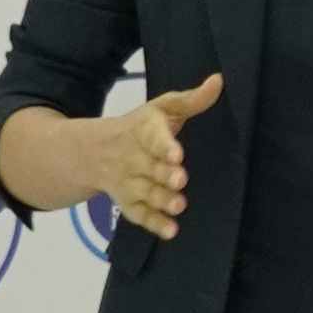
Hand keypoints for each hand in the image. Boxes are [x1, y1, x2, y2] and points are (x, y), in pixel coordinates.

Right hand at [92, 72, 219, 237]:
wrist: (93, 150)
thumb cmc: (142, 127)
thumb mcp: (163, 108)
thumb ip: (191, 99)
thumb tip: (219, 80)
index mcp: (142, 131)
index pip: (152, 137)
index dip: (164, 146)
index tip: (177, 154)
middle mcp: (133, 158)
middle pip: (148, 167)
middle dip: (163, 175)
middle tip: (180, 180)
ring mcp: (128, 182)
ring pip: (143, 192)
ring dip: (160, 200)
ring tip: (178, 205)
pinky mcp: (128, 202)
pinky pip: (138, 214)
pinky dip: (153, 224)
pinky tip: (171, 232)